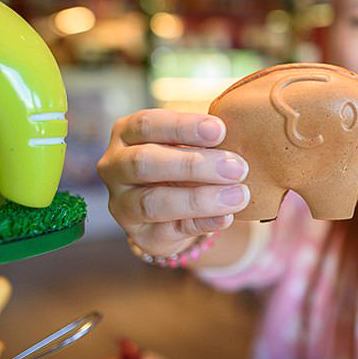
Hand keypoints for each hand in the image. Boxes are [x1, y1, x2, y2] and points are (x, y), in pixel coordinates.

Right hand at [97, 109, 250, 255]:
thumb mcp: (188, 143)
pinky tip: (226, 217)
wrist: (173, 208)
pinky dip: (203, 223)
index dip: (183, 126)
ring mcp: (122, 204)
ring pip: (153, 202)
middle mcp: (115, 167)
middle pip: (145, 162)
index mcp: (126, 134)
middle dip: (194, 164)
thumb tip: (242, 133)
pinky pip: (171, 230)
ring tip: (239, 195)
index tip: (220, 130)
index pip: (146, 124)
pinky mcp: (141, 234)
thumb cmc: (183, 161)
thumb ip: (205, 139)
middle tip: (237, 167)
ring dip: (200, 199)